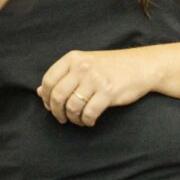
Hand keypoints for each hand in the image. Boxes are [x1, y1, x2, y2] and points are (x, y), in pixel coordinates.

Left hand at [37, 48, 157, 125]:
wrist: (140, 66)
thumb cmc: (108, 67)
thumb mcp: (83, 65)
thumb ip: (62, 76)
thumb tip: (39, 92)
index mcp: (72, 58)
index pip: (48, 80)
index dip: (46, 97)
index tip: (49, 106)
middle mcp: (81, 67)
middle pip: (57, 95)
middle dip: (56, 111)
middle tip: (61, 118)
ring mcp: (95, 79)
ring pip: (72, 106)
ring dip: (72, 118)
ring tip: (77, 120)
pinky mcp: (108, 92)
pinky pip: (89, 113)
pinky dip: (86, 121)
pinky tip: (89, 121)